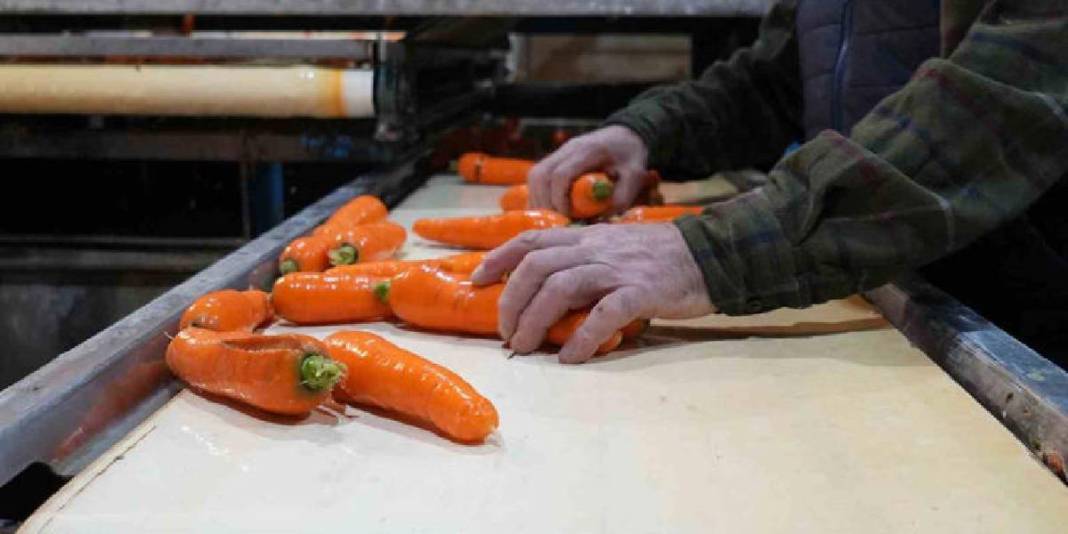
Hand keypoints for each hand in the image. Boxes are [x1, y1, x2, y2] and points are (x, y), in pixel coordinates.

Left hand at [470, 224, 714, 363]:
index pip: (530, 239)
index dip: (498, 258)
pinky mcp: (640, 292)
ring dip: (534, 320)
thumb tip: (548, 285)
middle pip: (535, 267)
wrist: (711, 254)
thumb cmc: (661, 256)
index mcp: (585, 237)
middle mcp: (594, 249)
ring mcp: (616, 269)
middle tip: (506, 332)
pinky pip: (603, 315)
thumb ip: (583, 258)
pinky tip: (571, 358)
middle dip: (511, 300)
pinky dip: (582, 338)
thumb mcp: (614, 246)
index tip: (476, 280)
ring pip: (560, 288)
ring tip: (524, 346)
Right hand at [527, 125, 649, 215]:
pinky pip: (537, 177)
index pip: (561, 174)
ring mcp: (559, 152)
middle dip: (544, 203)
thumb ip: (619, 199)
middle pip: (540, 175)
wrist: (626, 135)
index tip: (567, 217)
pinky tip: (550, 209)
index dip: (559, 199)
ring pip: (535, 176)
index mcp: (588, 151)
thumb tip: (598, 221)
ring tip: (552, 218)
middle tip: (557, 222)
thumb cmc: (630, 157)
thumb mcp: (634, 177)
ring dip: (538, 200)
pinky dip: (539, 195)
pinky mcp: (555, 159)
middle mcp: (568, 149)